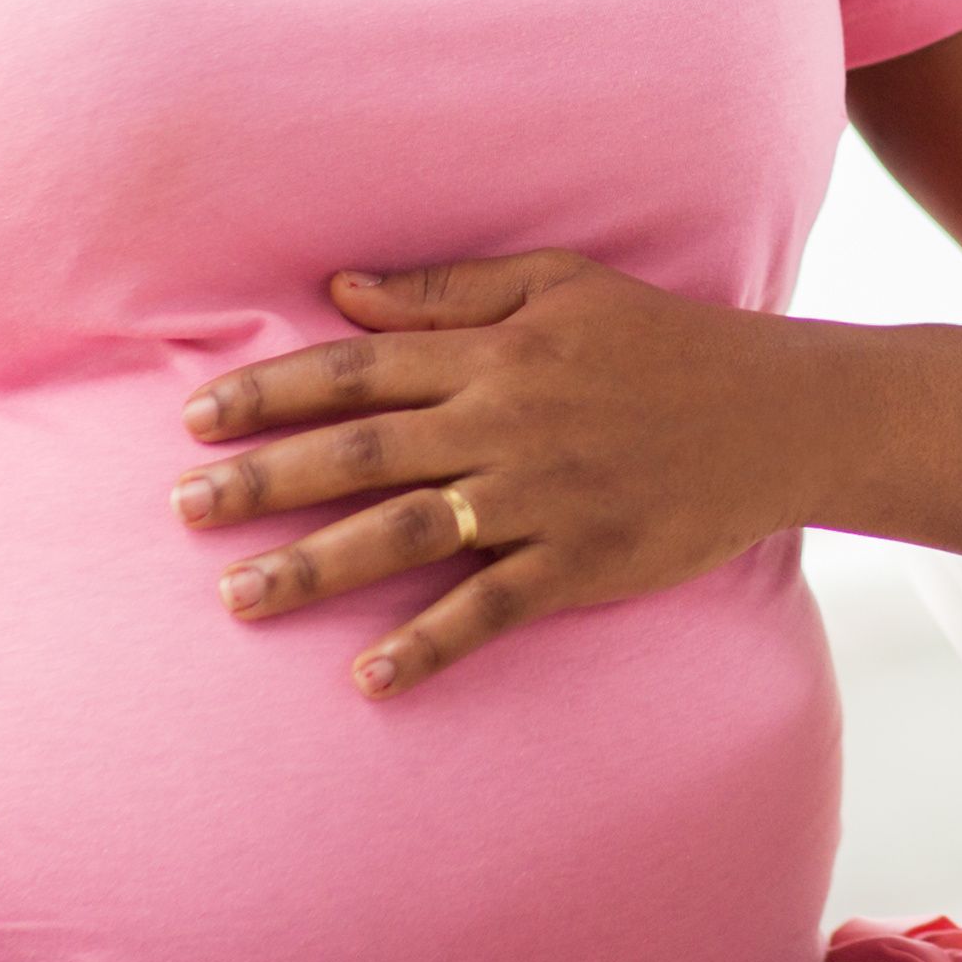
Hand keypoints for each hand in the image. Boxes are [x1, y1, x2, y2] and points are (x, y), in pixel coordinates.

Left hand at [172, 254, 841, 696]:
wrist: (781, 413)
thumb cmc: (667, 341)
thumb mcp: (564, 282)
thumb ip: (450, 289)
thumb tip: (340, 290)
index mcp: (495, 352)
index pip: (358, 371)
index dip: (272, 392)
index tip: (196, 418)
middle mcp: (506, 423)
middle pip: (361, 455)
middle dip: (261, 481)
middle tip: (180, 510)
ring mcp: (542, 498)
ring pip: (406, 535)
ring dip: (315, 568)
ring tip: (237, 599)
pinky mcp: (583, 561)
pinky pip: (493, 609)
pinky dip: (431, 645)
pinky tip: (370, 679)